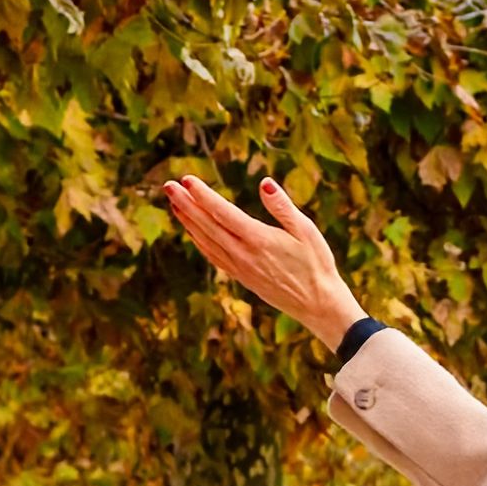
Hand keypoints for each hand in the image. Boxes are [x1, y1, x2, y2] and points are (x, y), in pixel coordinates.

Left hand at [155, 166, 361, 344]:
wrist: (318, 305)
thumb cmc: (317, 264)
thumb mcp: (307, 231)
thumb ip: (282, 207)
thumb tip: (265, 183)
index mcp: (259, 240)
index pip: (223, 213)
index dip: (202, 195)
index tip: (186, 179)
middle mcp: (243, 254)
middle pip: (207, 225)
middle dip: (186, 204)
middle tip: (168, 186)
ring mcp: (239, 267)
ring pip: (205, 240)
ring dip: (187, 220)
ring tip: (174, 202)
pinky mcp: (240, 276)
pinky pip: (212, 255)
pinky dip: (198, 240)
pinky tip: (192, 230)